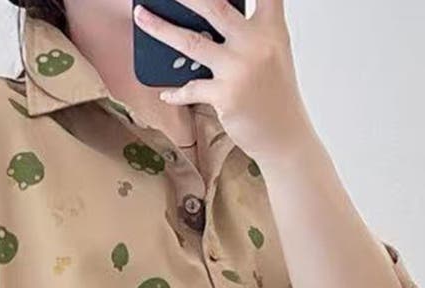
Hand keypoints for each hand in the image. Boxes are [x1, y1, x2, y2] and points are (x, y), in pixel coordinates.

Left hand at [133, 1, 318, 167]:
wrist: (284, 137)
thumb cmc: (273, 95)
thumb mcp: (270, 54)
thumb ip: (246, 33)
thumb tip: (204, 22)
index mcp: (271, 28)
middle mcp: (256, 43)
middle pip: (214, 5)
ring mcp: (240, 69)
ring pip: (191, 41)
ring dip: (160, 28)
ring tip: (140, 15)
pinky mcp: (226, 96)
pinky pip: (191, 89)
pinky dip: (176, 93)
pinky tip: (166, 94)